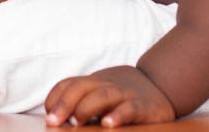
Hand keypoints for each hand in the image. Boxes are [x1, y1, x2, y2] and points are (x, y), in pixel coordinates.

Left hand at [44, 66, 174, 127]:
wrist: (160, 84)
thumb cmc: (121, 95)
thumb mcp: (99, 94)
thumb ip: (81, 103)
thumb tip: (56, 121)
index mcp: (92, 83)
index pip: (67, 85)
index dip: (55, 99)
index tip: (48, 116)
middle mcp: (106, 86)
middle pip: (81, 88)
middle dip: (65, 104)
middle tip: (54, 122)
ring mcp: (124, 94)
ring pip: (103, 95)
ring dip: (87, 107)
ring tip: (77, 122)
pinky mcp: (142, 107)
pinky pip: (130, 109)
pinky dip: (118, 115)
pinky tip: (109, 124)